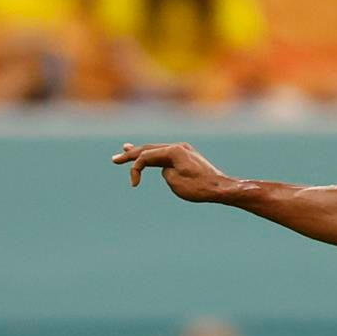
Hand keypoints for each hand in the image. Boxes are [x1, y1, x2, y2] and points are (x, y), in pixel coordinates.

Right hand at [112, 142, 235, 202]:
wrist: (221, 188)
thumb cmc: (200, 188)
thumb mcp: (175, 182)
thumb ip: (165, 171)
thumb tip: (166, 168)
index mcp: (174, 150)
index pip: (147, 156)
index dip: (136, 168)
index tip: (134, 184)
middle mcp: (178, 146)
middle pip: (149, 149)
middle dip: (131, 155)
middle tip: (115, 159)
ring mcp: (183, 150)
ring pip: (157, 150)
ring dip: (141, 152)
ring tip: (125, 149)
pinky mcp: (187, 157)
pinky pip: (166, 155)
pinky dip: (155, 156)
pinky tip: (148, 156)